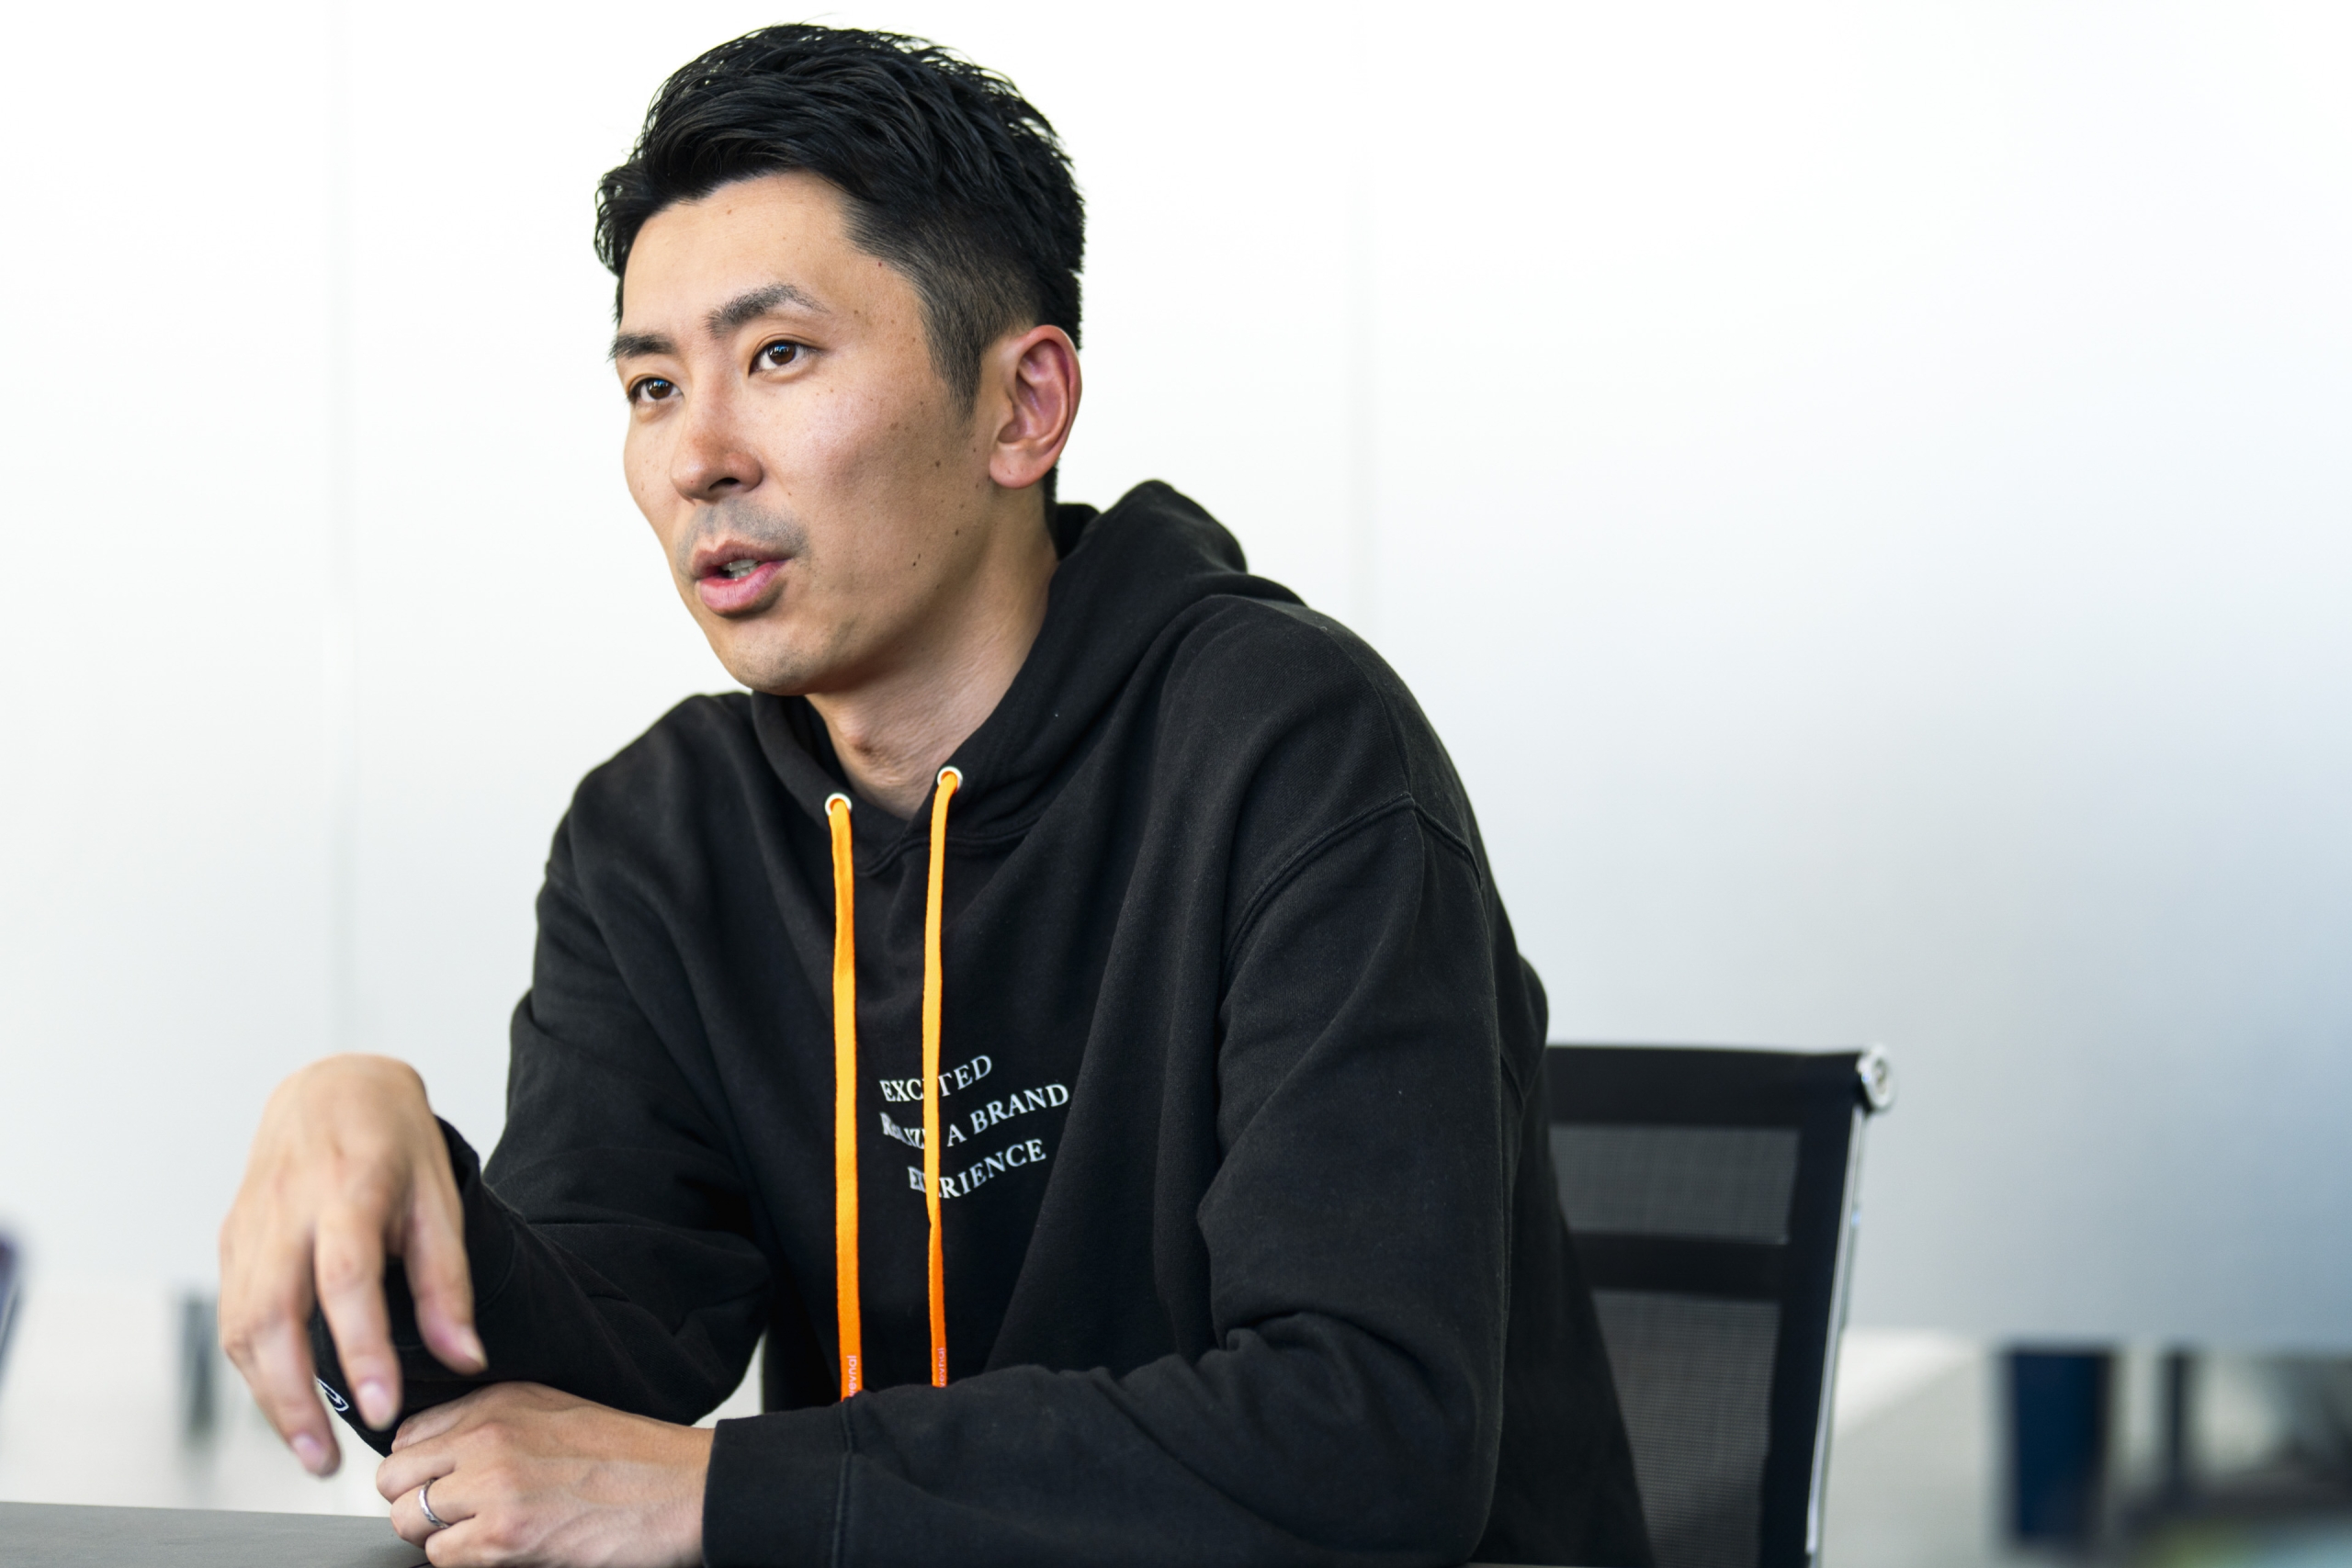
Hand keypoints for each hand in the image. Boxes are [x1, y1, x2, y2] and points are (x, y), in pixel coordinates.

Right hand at [219, 1054, 486, 1473]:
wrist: (332, 1086)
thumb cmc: (394, 1144)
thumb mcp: (440, 1198)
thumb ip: (449, 1282)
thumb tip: (466, 1359)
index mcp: (352, 1186)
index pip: (349, 1277)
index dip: (362, 1347)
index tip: (381, 1409)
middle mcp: (289, 1206)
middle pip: (274, 1312)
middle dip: (294, 1396)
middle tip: (327, 1459)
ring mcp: (249, 1223)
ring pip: (240, 1323)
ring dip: (268, 1395)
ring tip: (309, 1447)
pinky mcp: (229, 1239)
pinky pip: (232, 1315)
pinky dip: (253, 1368)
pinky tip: (285, 1399)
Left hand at [377, 1383, 712, 1565]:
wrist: (682, 1490)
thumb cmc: (631, 1457)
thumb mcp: (556, 1411)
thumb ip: (493, 1423)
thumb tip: (439, 1456)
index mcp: (500, 1401)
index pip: (408, 1434)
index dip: (419, 1467)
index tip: (441, 1483)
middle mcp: (488, 1435)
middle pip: (392, 1477)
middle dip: (412, 1503)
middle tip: (451, 1517)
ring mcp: (494, 1485)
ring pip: (405, 1520)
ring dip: (435, 1536)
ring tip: (478, 1536)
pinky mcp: (505, 1535)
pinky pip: (439, 1557)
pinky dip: (461, 1561)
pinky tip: (500, 1551)